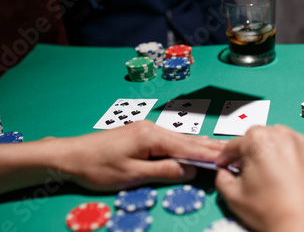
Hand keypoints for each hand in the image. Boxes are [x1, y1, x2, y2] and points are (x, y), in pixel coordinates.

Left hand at [55, 121, 223, 190]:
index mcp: (151, 137)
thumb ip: (163, 171)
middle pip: (186, 139)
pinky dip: (185, 146)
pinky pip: (169, 140)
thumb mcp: (132, 175)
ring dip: (199, 146)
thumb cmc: (98, 167)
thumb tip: (190, 170)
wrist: (70, 154)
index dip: (209, 155)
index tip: (228, 159)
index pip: (188, 147)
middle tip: (233, 151)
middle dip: (210, 147)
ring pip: (179, 139)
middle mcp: (152, 128)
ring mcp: (146, 129)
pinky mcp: (140, 134)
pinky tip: (193, 148)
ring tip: (220, 149)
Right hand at [215, 125, 303, 231]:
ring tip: (273, 176)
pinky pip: (302, 151)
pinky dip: (295, 159)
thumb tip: (224, 174)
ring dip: (274, 153)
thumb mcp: (234, 197)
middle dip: (252, 151)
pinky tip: (291, 178)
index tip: (226, 163)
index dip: (227, 156)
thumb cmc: (275, 213)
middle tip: (249, 171)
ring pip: (282, 141)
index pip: (235, 144)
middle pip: (260, 137)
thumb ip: (222, 178)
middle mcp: (282, 135)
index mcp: (258, 140)